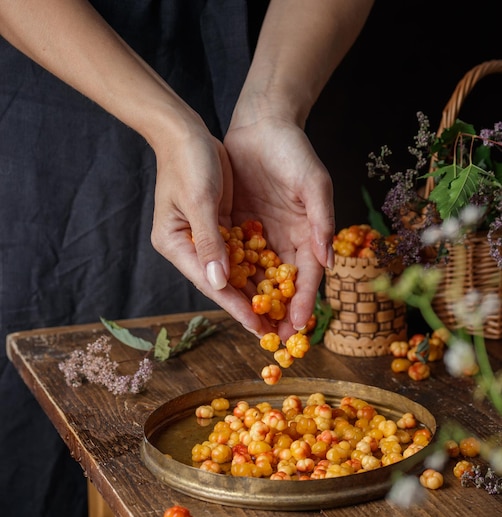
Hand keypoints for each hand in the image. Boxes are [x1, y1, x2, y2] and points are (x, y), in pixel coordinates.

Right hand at [150, 119, 269, 336]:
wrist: (186, 130)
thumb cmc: (188, 160)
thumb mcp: (199, 200)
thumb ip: (210, 242)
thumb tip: (219, 283)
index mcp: (175, 243)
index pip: (210, 282)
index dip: (235, 306)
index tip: (257, 327)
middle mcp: (188, 246)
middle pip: (222, 283)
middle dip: (247, 307)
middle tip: (272, 332)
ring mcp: (204, 237)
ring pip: (234, 271)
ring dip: (255, 292)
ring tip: (278, 316)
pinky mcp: (219, 226)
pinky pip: (240, 253)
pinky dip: (256, 268)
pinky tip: (275, 284)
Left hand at [224, 114, 333, 340]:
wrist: (260, 124)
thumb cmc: (293, 151)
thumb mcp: (313, 183)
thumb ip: (321, 221)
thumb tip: (328, 262)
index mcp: (308, 233)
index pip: (308, 276)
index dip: (304, 302)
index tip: (296, 327)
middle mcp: (286, 239)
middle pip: (283, 283)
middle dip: (278, 311)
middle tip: (269, 338)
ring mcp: (262, 234)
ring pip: (258, 275)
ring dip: (254, 301)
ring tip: (247, 326)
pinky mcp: (239, 226)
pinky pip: (236, 256)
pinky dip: (233, 275)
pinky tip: (225, 295)